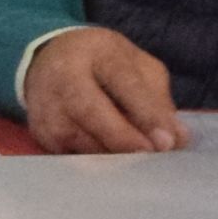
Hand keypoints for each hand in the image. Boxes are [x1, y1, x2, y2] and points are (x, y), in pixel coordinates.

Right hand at [22, 25, 181, 153]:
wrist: (47, 62)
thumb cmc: (102, 64)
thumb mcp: (134, 65)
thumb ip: (157, 98)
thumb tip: (176, 139)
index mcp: (95, 52)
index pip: (123, 82)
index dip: (146, 114)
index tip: (167, 142)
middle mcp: (63, 78)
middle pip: (92, 113)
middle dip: (125, 140)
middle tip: (153, 158)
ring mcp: (47, 109)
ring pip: (84, 143)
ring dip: (116, 157)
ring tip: (140, 163)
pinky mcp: (41, 136)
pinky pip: (75, 158)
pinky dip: (99, 166)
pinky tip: (116, 165)